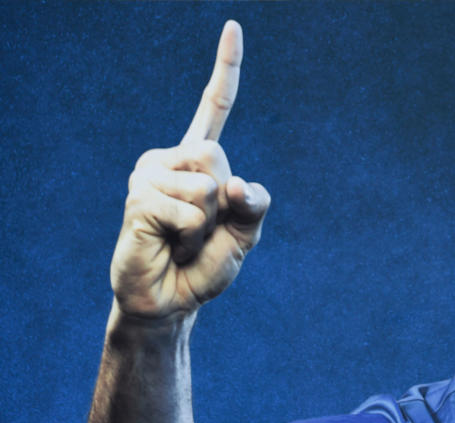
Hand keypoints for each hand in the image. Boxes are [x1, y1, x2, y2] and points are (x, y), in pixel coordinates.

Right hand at [110, 21, 270, 321]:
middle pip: (218, 158)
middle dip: (223, 204)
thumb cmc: (205, 263)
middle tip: (200, 230)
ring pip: (205, 187)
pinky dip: (189, 236)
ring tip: (182, 239)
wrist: (172, 300)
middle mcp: (169, 159)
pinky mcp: (138, 200)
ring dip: (206, 225)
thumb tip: (235, 185)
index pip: (215, 108)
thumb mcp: (245, 235)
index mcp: (197, 161)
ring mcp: (148, 176)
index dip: (226, 69)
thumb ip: (254, 206)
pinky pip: (188, 211)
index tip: (234, 26)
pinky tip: (168, 243)